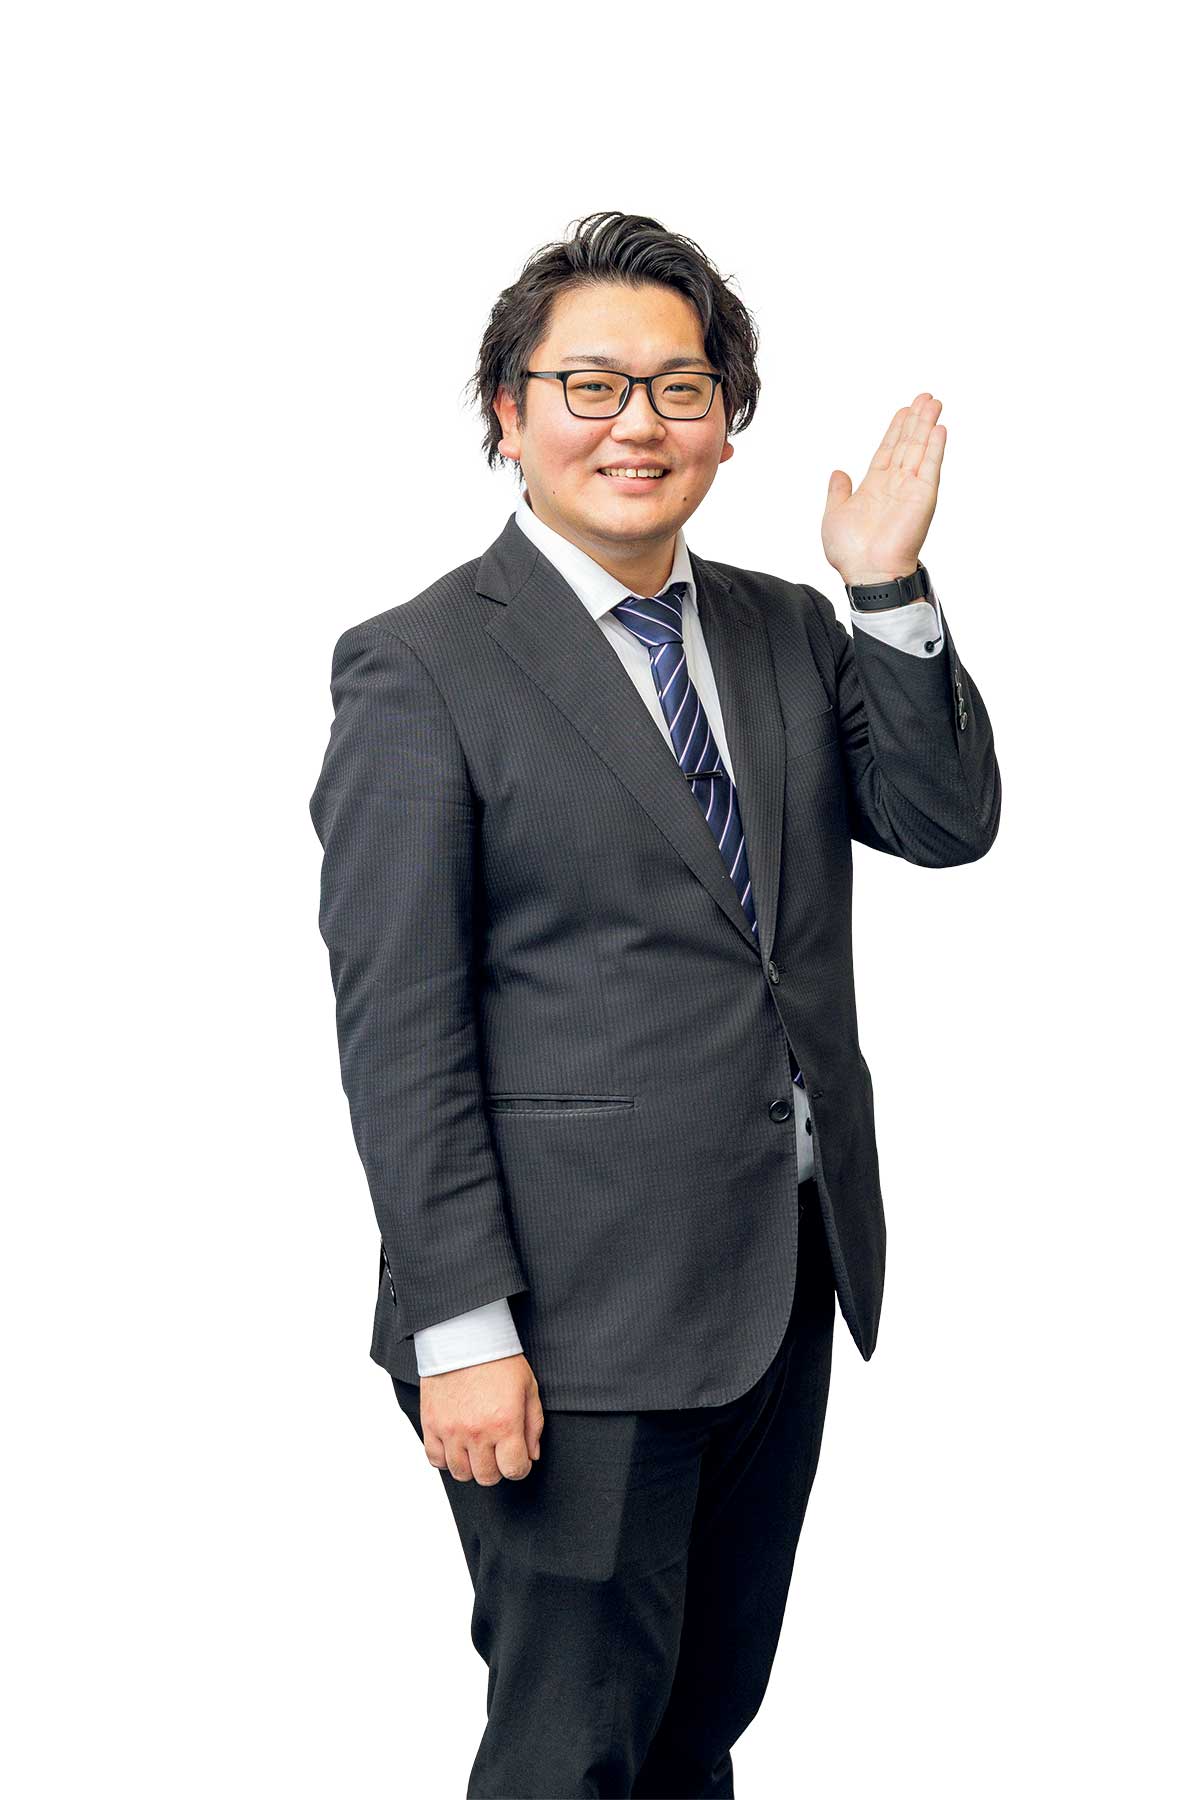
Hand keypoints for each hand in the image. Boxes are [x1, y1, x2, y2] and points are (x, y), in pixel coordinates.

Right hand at [419, 1353, 543, 1483]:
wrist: (465, 1337)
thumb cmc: (499, 1360)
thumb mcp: (528, 1388)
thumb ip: (533, 1426)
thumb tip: (532, 1456)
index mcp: (505, 1423)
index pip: (514, 1470)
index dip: (520, 1467)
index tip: (518, 1458)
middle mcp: (477, 1432)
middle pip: (487, 1477)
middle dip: (497, 1468)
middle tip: (498, 1451)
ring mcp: (451, 1430)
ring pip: (460, 1473)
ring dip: (471, 1466)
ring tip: (477, 1449)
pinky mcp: (431, 1424)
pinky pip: (435, 1459)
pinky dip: (446, 1458)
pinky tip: (456, 1445)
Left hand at [822, 392, 945, 585]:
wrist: (867, 571)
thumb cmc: (851, 553)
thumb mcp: (835, 514)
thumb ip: (838, 492)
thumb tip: (838, 473)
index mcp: (874, 488)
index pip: (888, 450)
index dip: (896, 430)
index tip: (904, 411)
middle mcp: (895, 485)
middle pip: (907, 444)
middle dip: (915, 420)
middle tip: (925, 397)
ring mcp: (910, 489)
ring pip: (920, 449)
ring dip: (927, 425)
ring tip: (934, 402)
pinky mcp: (923, 497)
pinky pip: (931, 467)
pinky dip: (935, 448)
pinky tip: (939, 428)